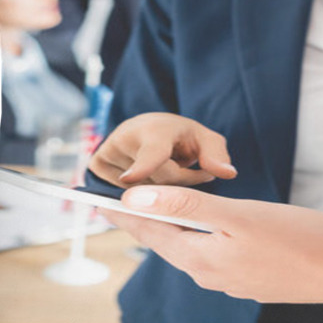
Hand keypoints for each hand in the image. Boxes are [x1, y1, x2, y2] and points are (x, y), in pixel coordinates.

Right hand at [88, 113, 237, 187]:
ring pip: (139, 192)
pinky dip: (138, 191)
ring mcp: (108, 152)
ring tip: (165, 169)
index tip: (129, 179)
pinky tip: (147, 177)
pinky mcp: (95, 166)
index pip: (151, 152)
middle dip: (179, 184)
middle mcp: (126, 137)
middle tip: (190, 170)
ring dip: (158, 190)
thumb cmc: (181, 137)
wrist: (150, 129)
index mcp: (157, 129)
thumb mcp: (205, 139)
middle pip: (156, 183)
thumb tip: (227, 173)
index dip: (142, 167)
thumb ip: (217, 155)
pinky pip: (120, 194)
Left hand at [99, 186, 322, 302]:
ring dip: (173, 227)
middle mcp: (211, 276)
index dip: (121, 213)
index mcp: (202, 259)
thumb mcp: (239, 216)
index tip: (95, 200)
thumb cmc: (297, 238)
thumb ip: (186, 207)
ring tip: (157, 209)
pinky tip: (207, 225)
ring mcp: (232, 280)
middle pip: (168, 242)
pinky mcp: (251, 278)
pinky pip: (214, 254)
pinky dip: (201, 235)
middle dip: (144, 220)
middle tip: (120, 203)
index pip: (149, 232)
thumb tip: (135, 198)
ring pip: (192, 248)